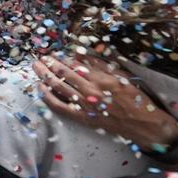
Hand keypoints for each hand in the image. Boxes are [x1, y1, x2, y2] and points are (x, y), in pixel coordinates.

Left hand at [33, 55, 177, 147]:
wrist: (142, 123)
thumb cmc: (135, 98)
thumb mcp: (122, 76)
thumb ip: (101, 65)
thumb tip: (81, 54)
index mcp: (101, 78)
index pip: (75, 64)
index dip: (62, 58)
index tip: (54, 54)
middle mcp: (90, 90)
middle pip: (63, 73)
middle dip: (49, 64)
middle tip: (40, 58)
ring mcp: (84, 104)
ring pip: (58, 87)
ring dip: (45, 75)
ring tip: (36, 67)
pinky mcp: (82, 117)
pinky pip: (59, 106)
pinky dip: (47, 97)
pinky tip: (40, 89)